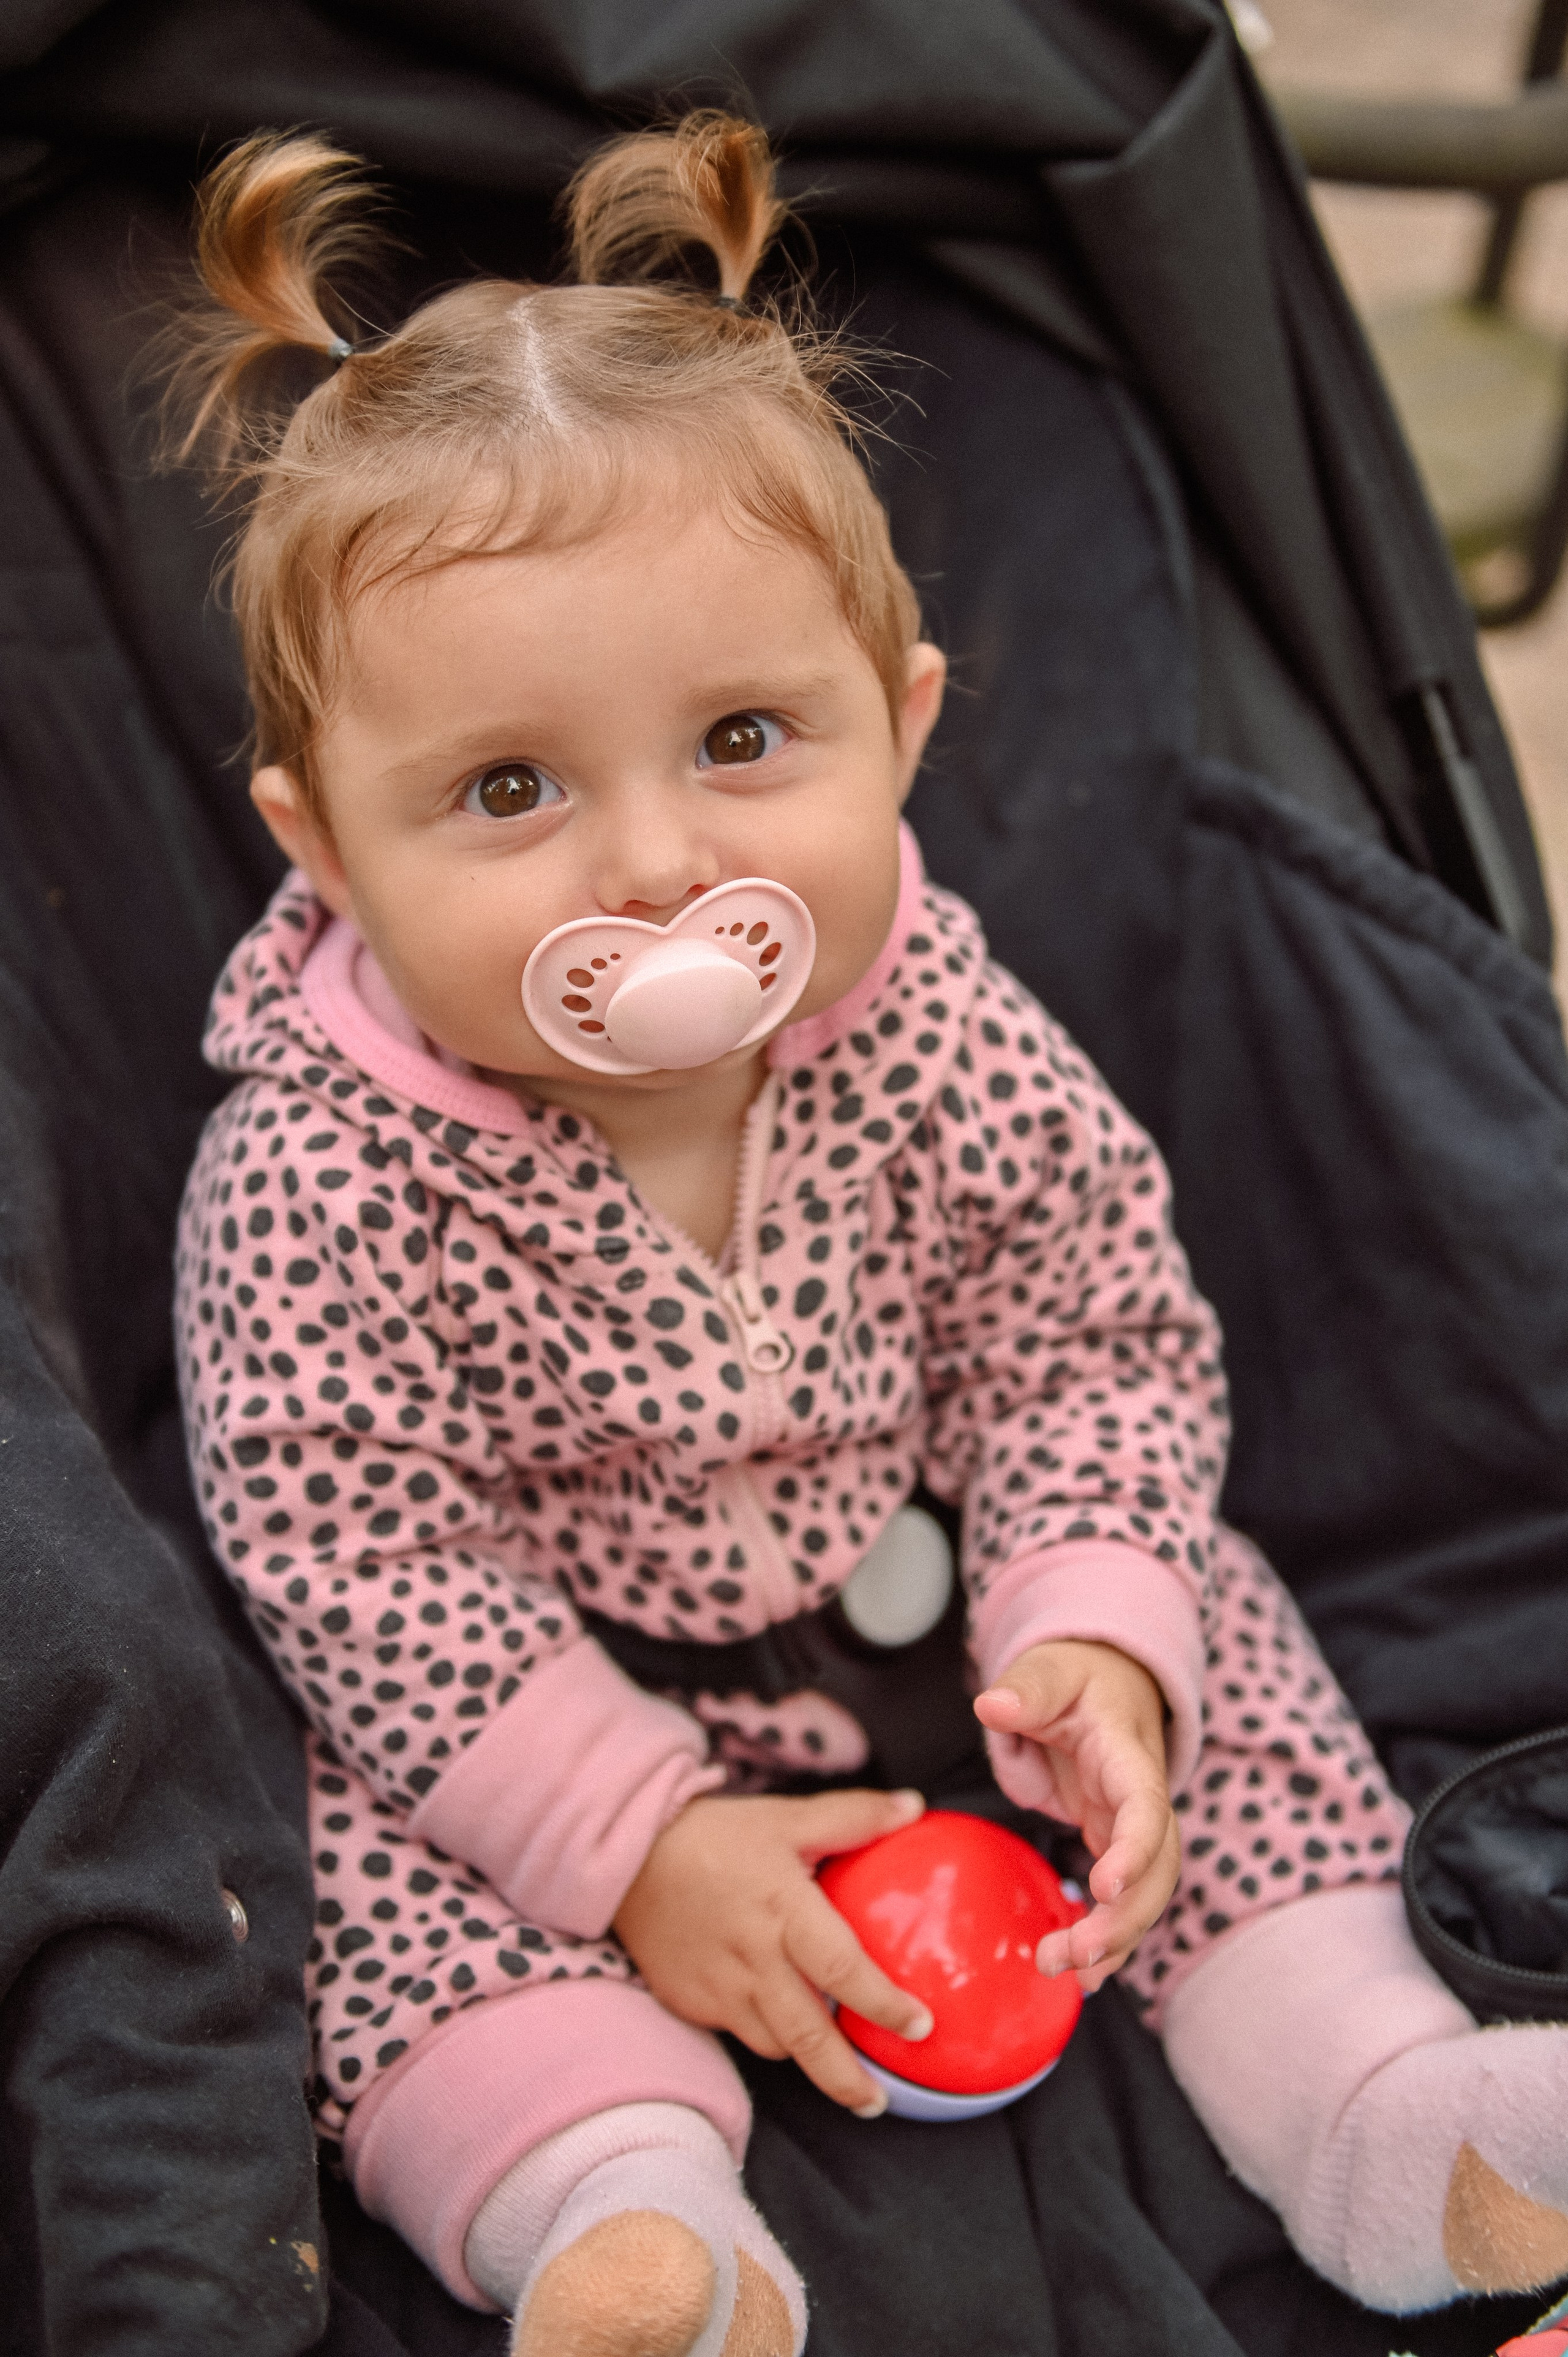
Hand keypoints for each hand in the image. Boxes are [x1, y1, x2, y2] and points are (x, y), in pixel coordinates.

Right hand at [612, 1786, 933, 2114]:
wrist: (629, 1856)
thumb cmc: (717, 1836)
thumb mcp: (788, 1818)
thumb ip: (854, 1816)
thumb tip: (914, 1808)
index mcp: (783, 1909)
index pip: (843, 1969)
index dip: (884, 2005)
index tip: (921, 2026)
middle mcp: (753, 1958)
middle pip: (808, 2036)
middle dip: (847, 2080)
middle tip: (880, 2101)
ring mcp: (719, 1988)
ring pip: (776, 2045)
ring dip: (810, 2061)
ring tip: (841, 2071)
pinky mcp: (691, 2003)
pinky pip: (739, 2033)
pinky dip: (767, 2036)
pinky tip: (784, 2030)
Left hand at [972, 1639, 1178, 1993]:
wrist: (1108, 1680)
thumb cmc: (1077, 1673)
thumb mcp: (1051, 1669)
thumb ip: (1026, 1687)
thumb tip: (993, 1705)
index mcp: (1129, 1756)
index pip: (1146, 1808)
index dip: (1135, 1851)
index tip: (1105, 1888)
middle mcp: (1140, 1799)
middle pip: (1156, 1869)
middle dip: (1123, 1920)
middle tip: (1074, 1957)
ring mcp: (1130, 1826)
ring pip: (1144, 1895)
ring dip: (1113, 1940)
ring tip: (1066, 1973)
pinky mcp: (1114, 1845)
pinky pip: (1122, 1900)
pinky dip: (1107, 1938)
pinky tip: (1081, 1973)